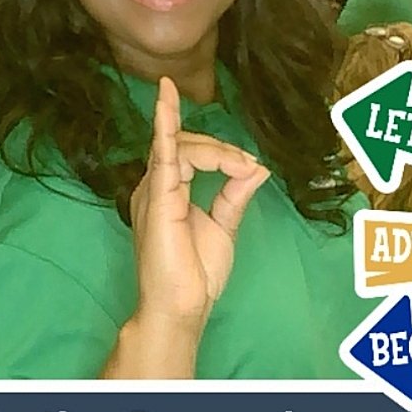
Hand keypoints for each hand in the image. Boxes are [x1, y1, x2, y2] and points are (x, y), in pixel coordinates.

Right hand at [129, 77, 268, 328]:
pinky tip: (166, 101)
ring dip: (216, 150)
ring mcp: (153, 189)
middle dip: (221, 149)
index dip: (220, 150)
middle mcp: (156, 185)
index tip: (249, 165)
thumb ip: (235, 194)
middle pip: (188, 144)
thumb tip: (257, 166)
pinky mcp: (158, 197)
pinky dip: (164, 124)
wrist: (181, 310)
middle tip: (247, 166)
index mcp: (169, 190)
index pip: (190, 151)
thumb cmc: (196, 275)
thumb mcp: (223, 226)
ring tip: (240, 165)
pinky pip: (163, 153)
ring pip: (183, 146)